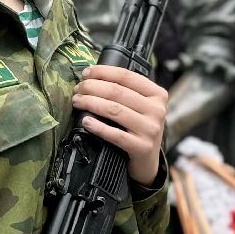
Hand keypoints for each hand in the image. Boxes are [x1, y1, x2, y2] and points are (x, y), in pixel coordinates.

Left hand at [71, 65, 168, 187]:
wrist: (148, 161)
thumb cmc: (138, 128)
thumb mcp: (140, 106)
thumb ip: (124, 91)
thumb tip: (91, 76)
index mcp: (157, 94)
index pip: (126, 76)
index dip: (103, 72)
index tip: (85, 73)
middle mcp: (157, 110)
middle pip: (117, 91)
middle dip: (92, 87)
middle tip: (77, 89)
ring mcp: (150, 129)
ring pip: (114, 110)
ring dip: (91, 103)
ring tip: (77, 101)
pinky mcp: (142, 147)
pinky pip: (115, 134)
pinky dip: (98, 126)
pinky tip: (86, 121)